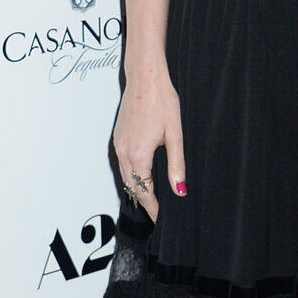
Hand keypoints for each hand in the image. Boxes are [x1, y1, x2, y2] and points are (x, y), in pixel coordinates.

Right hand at [113, 74, 185, 223]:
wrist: (145, 78)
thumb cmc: (162, 101)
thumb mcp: (175, 135)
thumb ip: (176, 165)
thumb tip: (179, 190)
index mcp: (138, 154)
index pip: (144, 191)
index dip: (153, 207)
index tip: (161, 219)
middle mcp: (124, 152)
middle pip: (131, 187)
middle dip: (145, 202)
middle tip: (158, 214)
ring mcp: (118, 145)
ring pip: (125, 176)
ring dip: (137, 189)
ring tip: (152, 200)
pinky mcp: (117, 138)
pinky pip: (122, 164)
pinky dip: (131, 175)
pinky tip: (142, 176)